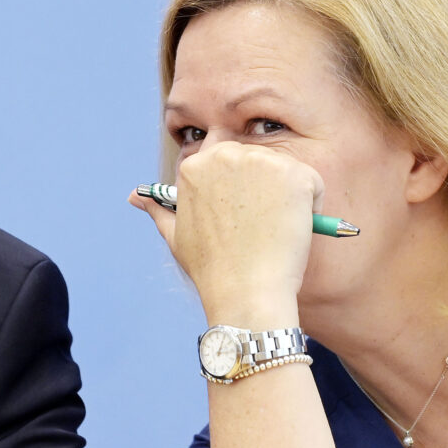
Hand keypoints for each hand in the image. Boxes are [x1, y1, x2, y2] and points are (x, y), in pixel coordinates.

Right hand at [130, 141, 323, 326]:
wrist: (245, 292)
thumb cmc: (212, 269)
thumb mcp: (176, 236)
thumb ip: (158, 209)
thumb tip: (135, 196)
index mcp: (195, 165)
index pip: (230, 165)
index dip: (240, 194)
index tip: (241, 220)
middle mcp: (225, 154)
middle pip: (259, 162)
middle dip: (265, 191)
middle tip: (260, 229)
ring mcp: (261, 161)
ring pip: (287, 172)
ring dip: (287, 199)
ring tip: (273, 232)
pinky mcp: (294, 173)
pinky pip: (312, 184)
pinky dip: (310, 207)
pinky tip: (292, 230)